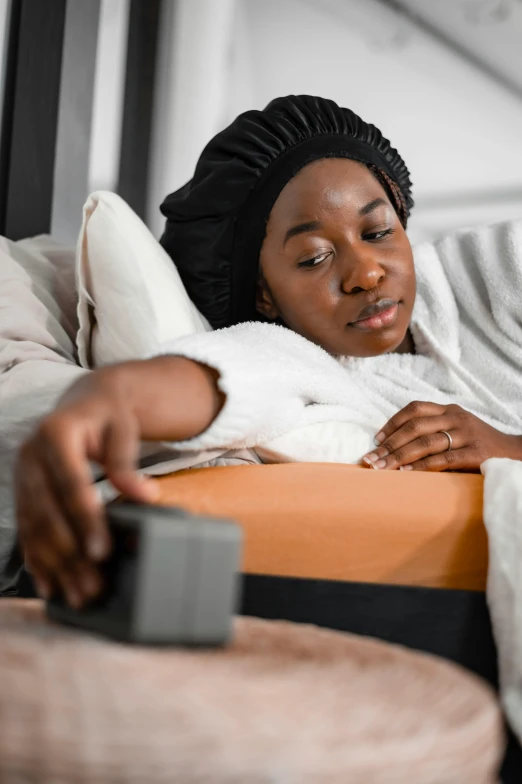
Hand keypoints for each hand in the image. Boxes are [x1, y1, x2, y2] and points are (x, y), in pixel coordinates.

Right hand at [15, 367, 157, 607]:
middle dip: (70, 554)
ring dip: (55, 565)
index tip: (102, 552)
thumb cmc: (108, 416)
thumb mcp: (123, 429)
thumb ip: (127, 463)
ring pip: (35, 527)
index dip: (85, 520)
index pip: (71, 483)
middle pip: (49, 512)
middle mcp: (30, 455)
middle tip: (92, 586)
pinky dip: (38, 559)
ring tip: (78, 596)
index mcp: (55, 433)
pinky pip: (26, 530)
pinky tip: (51, 585)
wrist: (83, 403)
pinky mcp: (21, 492)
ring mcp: (21, 475)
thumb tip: (145, 495)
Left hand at [362, 401, 521, 472]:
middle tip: (371, 459)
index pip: (415, 409)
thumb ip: (433, 430)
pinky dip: (422, 466)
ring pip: (426, 442)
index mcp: (449, 409)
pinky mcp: (476, 453)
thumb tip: (395, 443)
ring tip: (382, 468)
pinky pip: (443, 459)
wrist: (516, 453)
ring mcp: (467, 434)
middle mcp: (457, 418)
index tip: (376, 439)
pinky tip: (406, 473)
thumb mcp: (457, 428)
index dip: (393, 423)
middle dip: (390, 443)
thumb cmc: (479, 444)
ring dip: (399, 456)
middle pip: (415, 426)